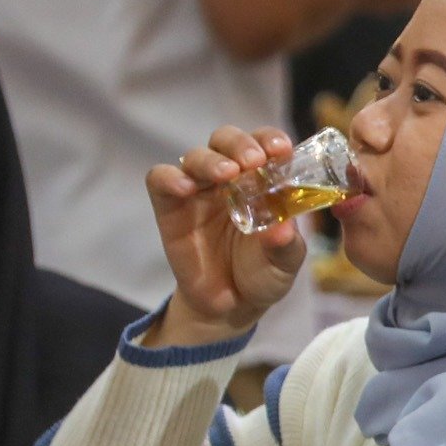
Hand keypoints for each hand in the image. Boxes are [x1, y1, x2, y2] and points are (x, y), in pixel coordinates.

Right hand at [148, 125, 307, 344]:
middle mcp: (229, 177)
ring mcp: (198, 189)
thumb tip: (283, 228)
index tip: (282, 149)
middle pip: (227, 140)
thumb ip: (285, 244)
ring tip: (226, 174)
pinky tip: (185, 187)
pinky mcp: (170, 205)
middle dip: (240, 144)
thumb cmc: (263, 272)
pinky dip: (170, 178)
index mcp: (262, 180)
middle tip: (253, 161)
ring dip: (211, 160)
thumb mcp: (284, 262)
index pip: (264, 145)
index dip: (270, 139)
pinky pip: (160, 179)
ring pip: (196, 156)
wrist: (232, 305)